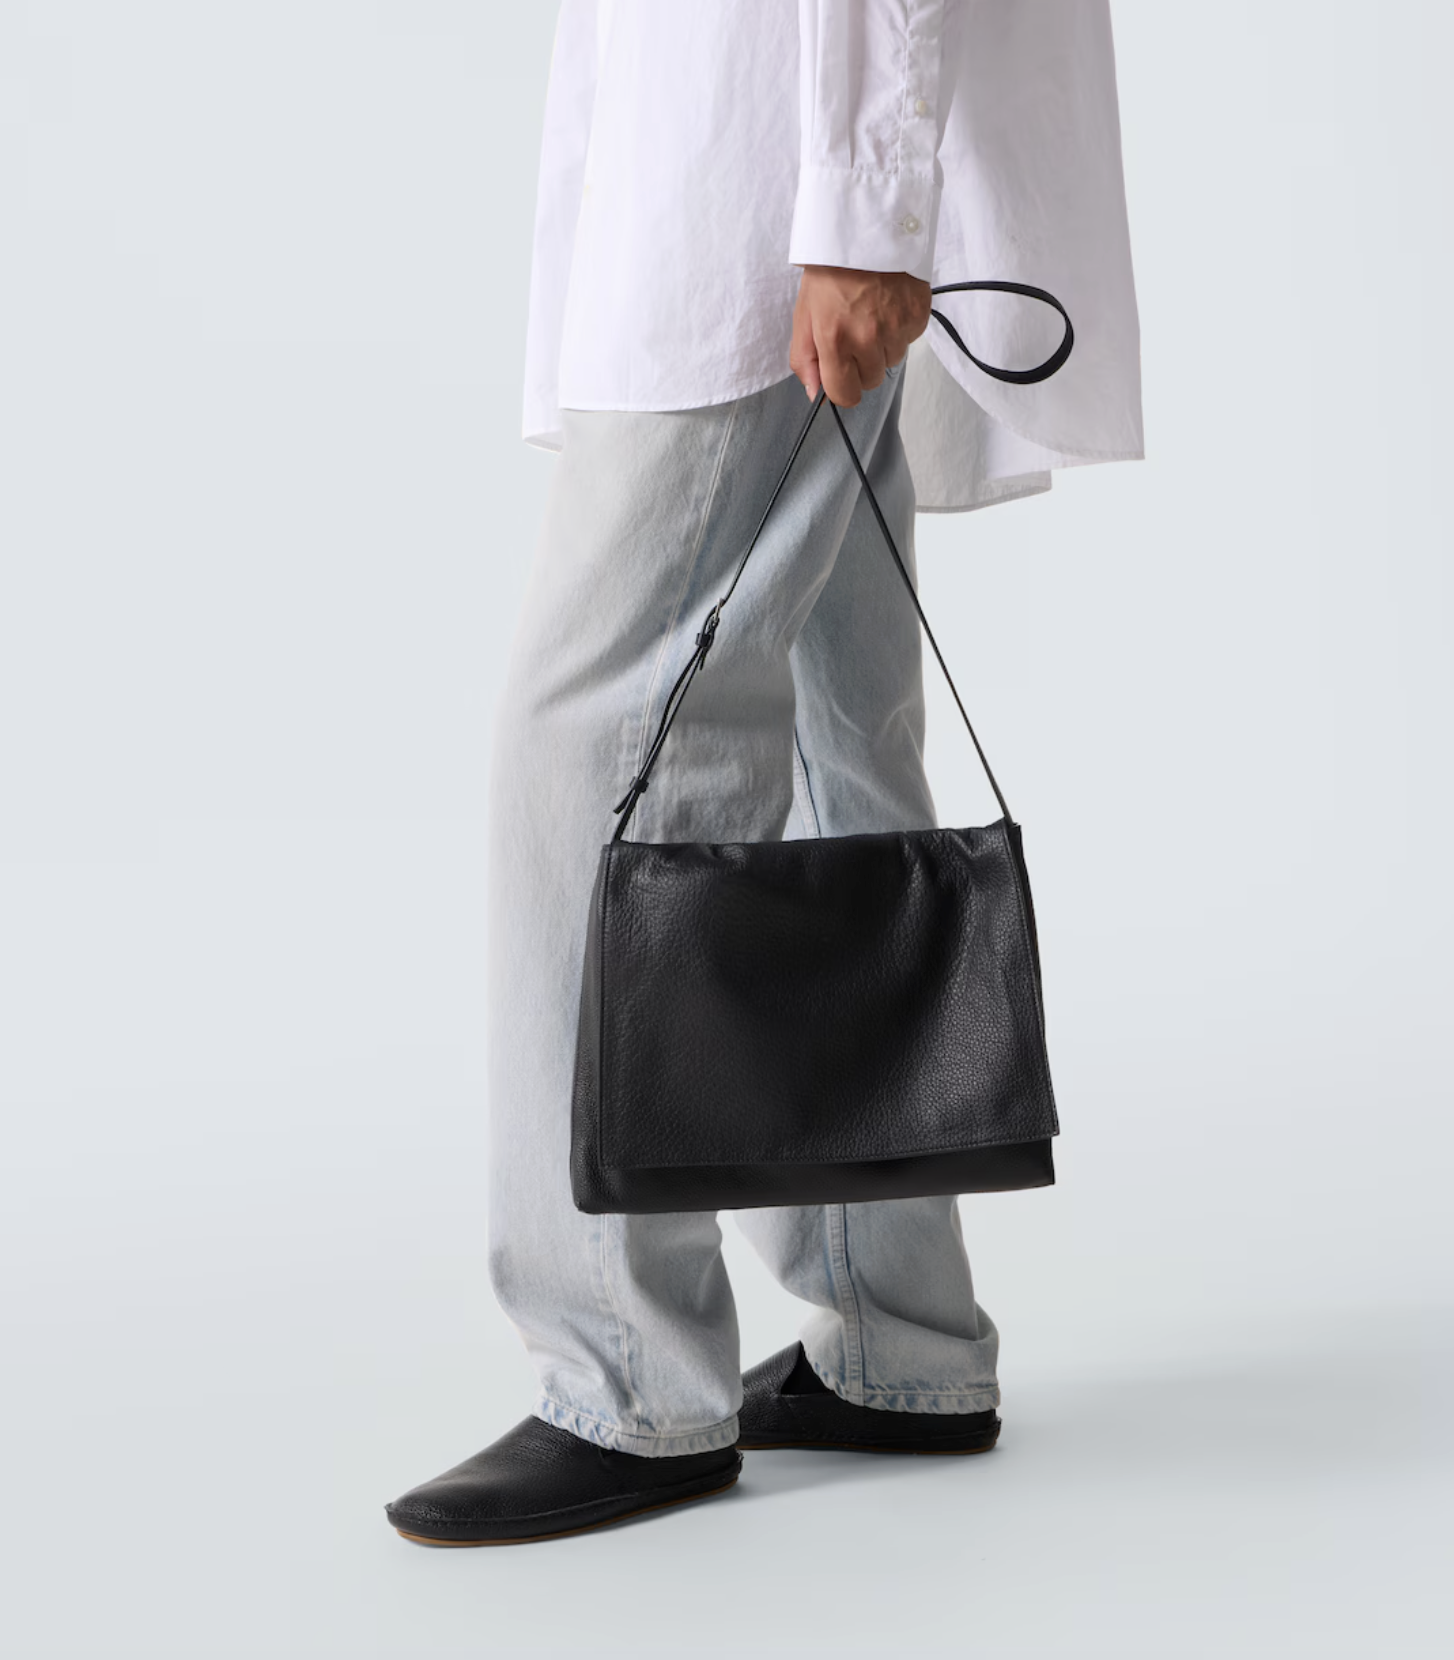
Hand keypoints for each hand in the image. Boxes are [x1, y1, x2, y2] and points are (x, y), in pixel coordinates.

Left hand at [790, 264, 932, 405]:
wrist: (865, 228)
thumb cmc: (831, 271)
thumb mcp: (804, 314)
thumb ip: (805, 359)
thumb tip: (816, 395)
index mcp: (835, 340)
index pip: (846, 395)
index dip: (842, 387)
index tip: (841, 372)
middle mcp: (868, 339)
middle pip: (870, 380)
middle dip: (861, 364)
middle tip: (855, 331)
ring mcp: (897, 328)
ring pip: (891, 361)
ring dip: (882, 346)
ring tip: (872, 313)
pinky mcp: (918, 316)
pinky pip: (909, 339)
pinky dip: (899, 328)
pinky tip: (888, 305)